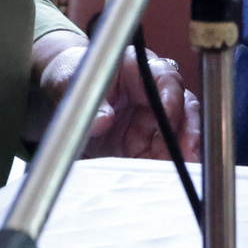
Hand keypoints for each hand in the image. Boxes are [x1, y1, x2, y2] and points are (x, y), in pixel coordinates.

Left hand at [33, 33, 202, 161]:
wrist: (60, 94)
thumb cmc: (70, 76)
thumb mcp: (71, 83)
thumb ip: (90, 101)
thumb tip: (103, 120)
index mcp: (138, 68)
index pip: (166, 79)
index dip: (171, 98)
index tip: (167, 118)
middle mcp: (152, 92)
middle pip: (183, 108)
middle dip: (188, 132)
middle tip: (187, 154)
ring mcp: (151, 119)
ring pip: (179, 134)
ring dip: (182, 154)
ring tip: (179, 173)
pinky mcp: (145, 143)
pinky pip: (161, 156)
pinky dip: (166, 168)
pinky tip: (166, 180)